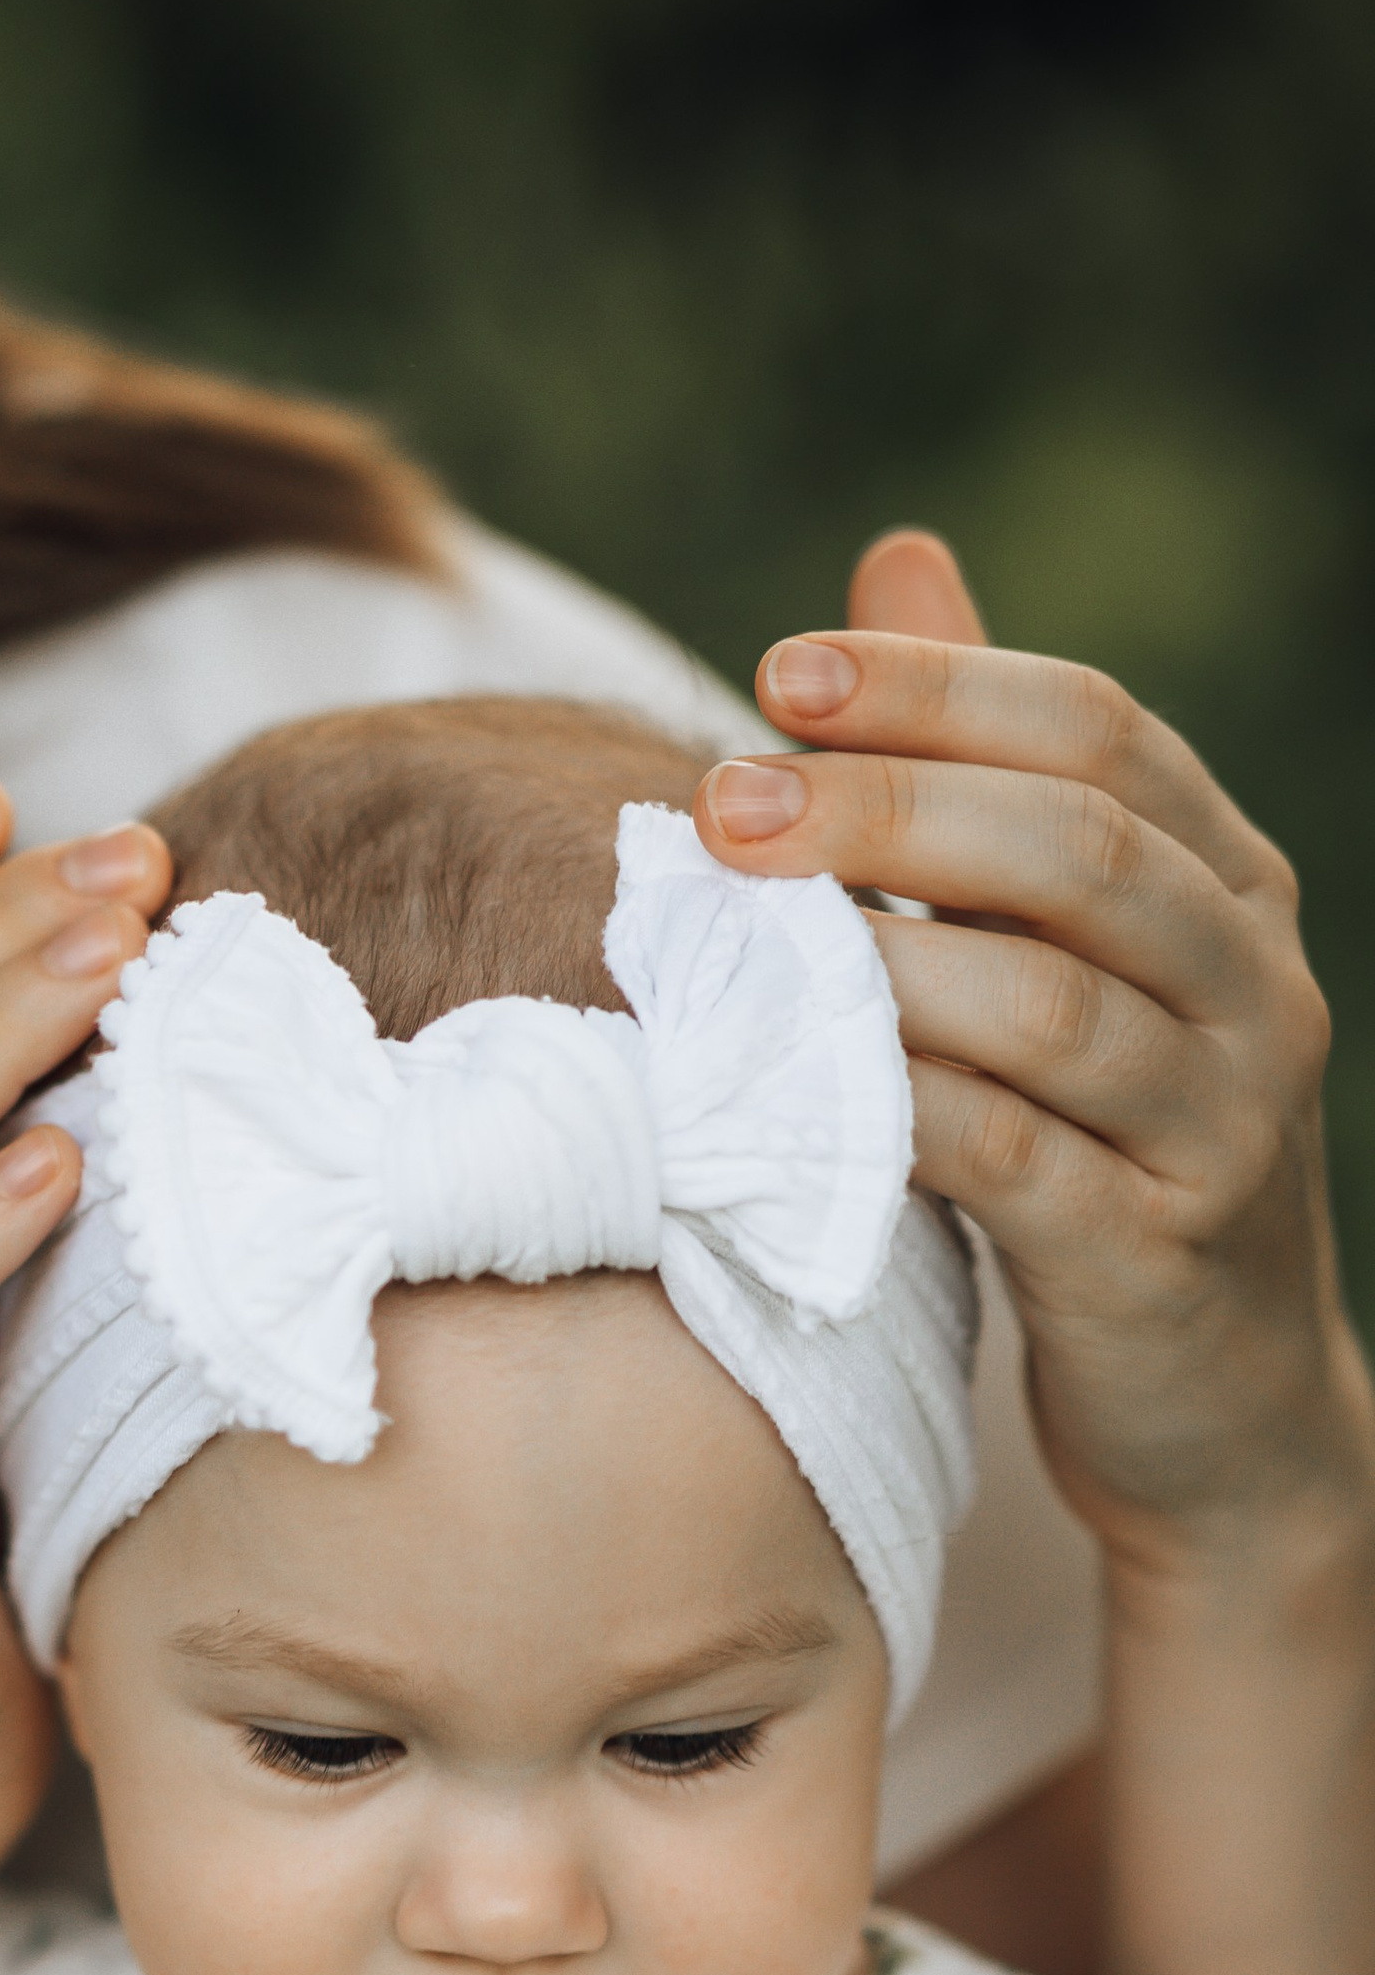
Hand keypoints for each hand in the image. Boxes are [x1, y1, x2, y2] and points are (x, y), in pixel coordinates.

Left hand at [696, 532, 1374, 1583]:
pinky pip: (1017, 1164)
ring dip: (880, 959)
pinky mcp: (1158, 1260)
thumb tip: (896, 562)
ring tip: (737, 937)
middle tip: (723, 799)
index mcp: (1228, 882)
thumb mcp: (1057, 950)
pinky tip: (780, 1091)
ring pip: (1054, 1005)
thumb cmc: (1102, 1146)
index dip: (938, 690)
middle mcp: (1252, 986)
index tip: (778, 672)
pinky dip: (894, 1117)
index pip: (1098, 731)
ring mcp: (1221, 1127)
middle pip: (1077, 847)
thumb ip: (982, 775)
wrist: (1216, 1413)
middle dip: (890, 805)